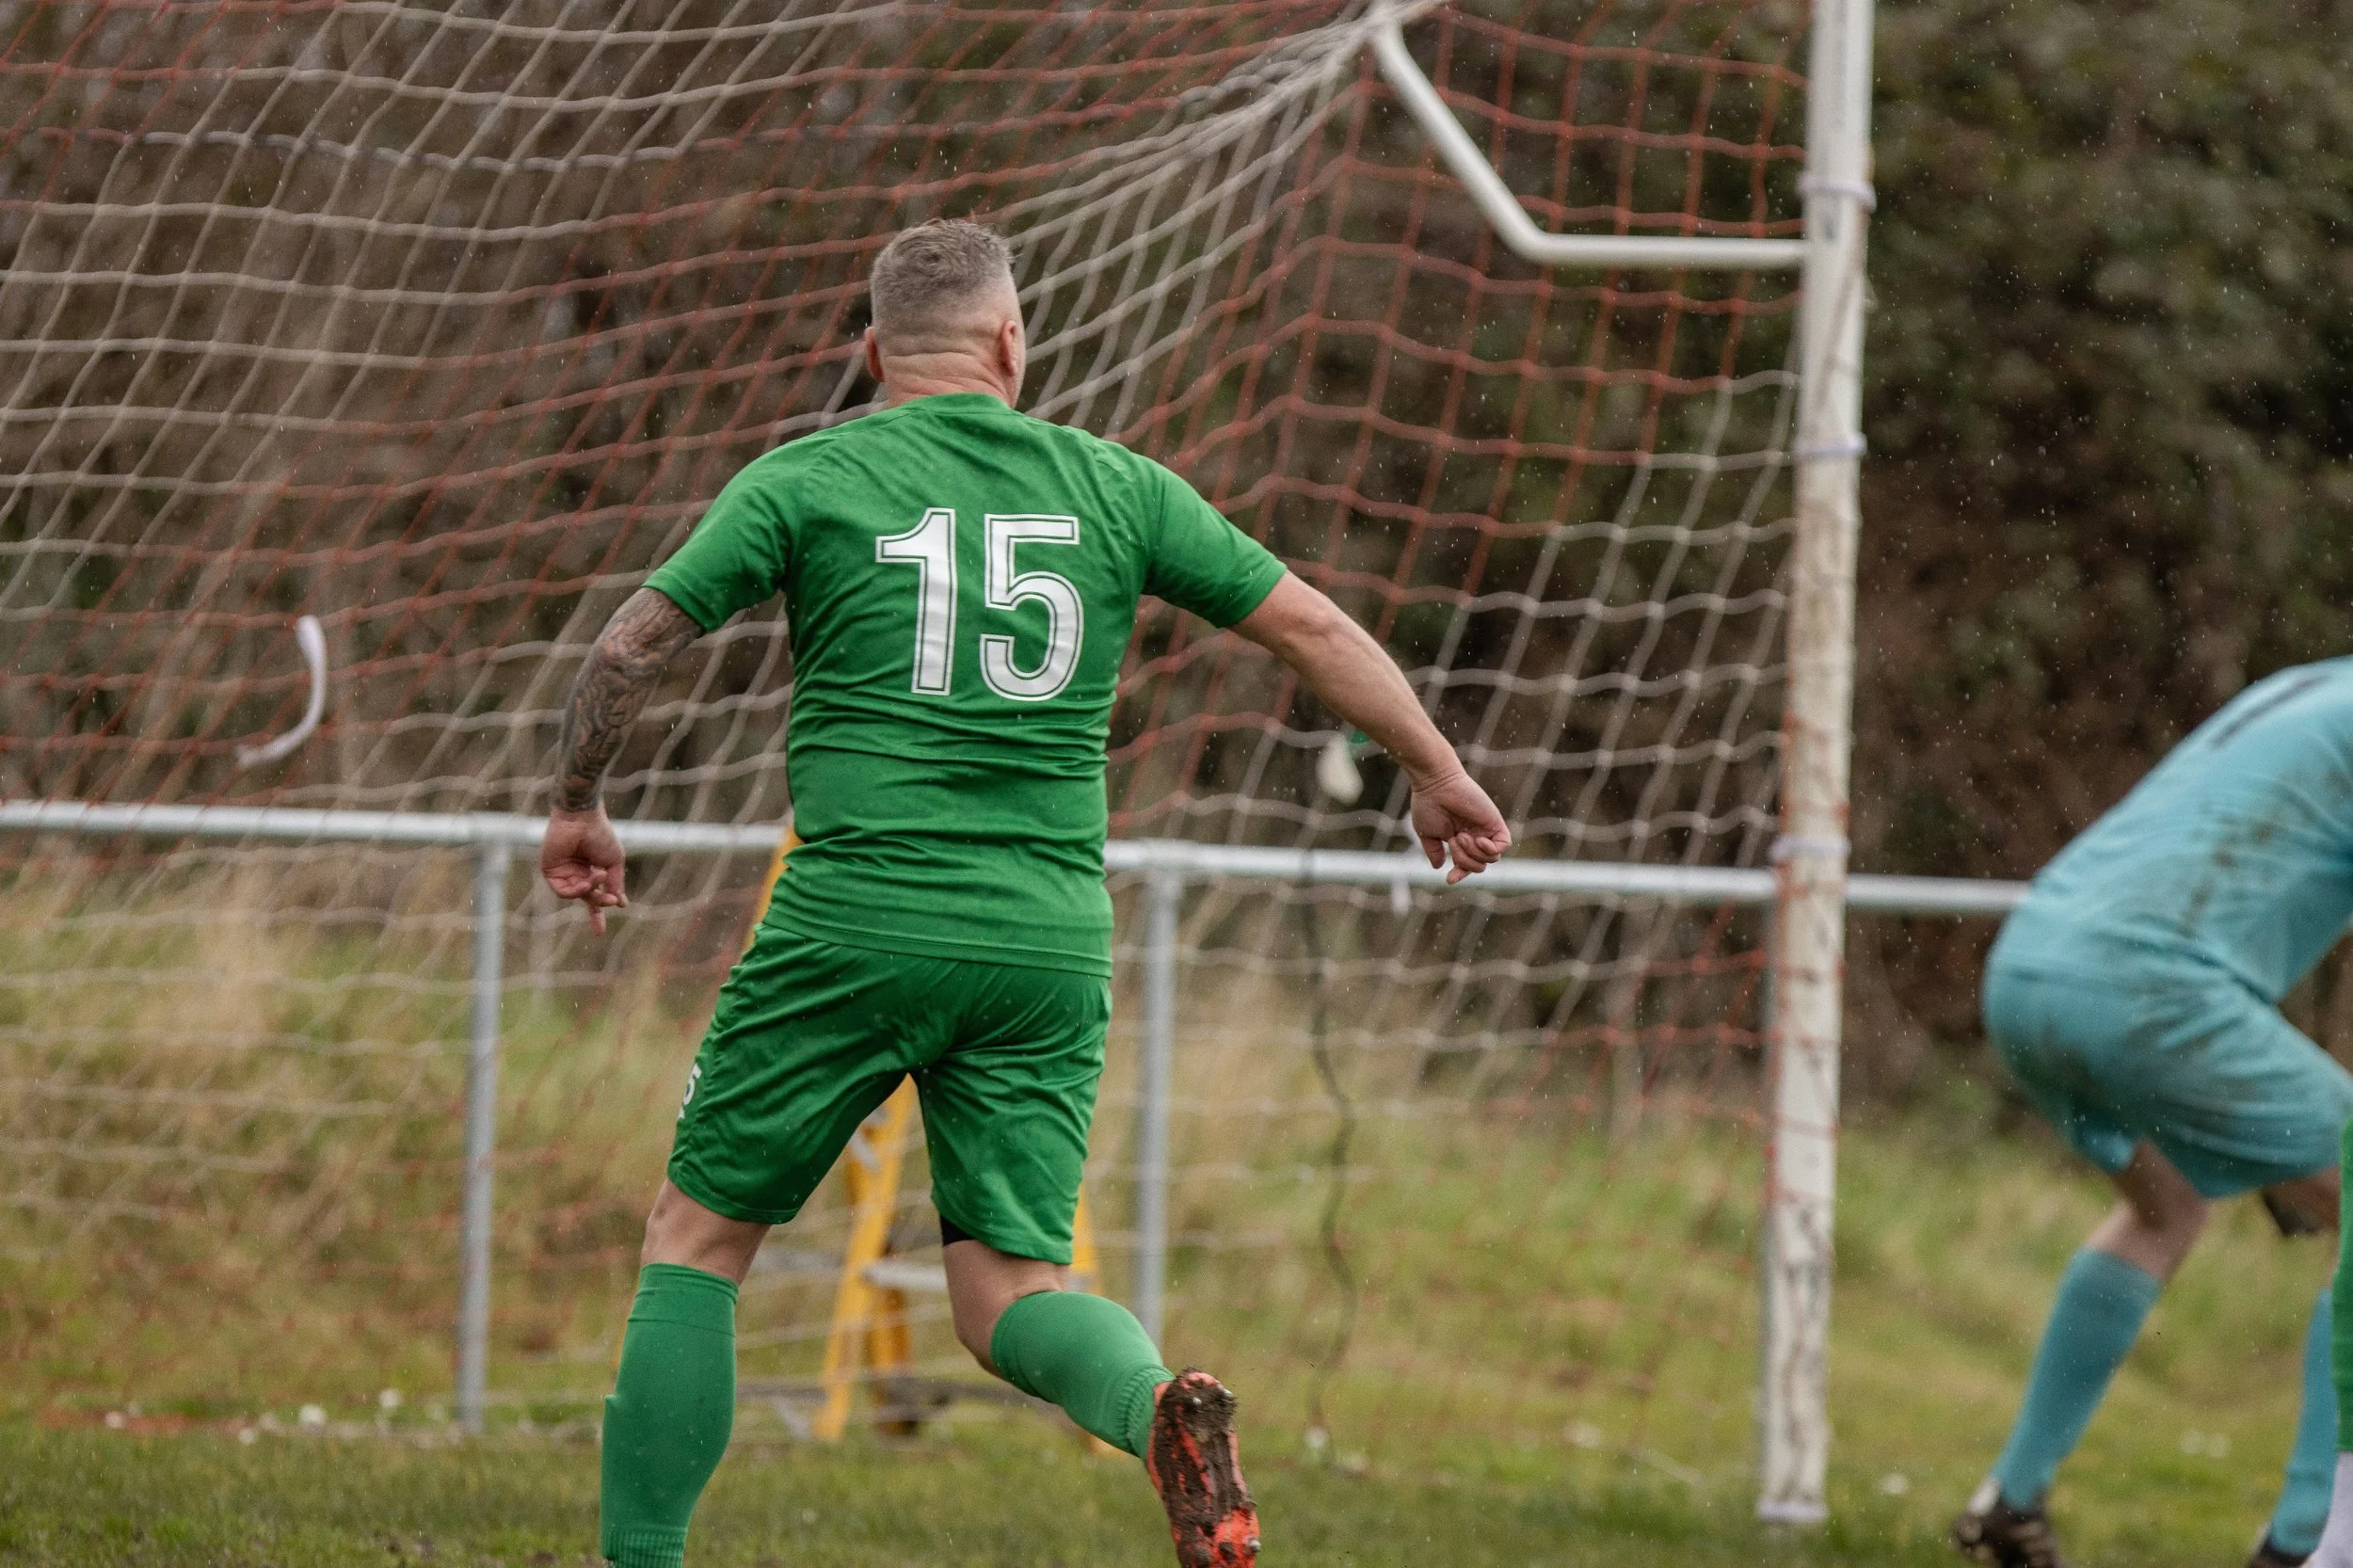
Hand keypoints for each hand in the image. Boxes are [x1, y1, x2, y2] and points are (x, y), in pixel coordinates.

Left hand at [542, 803, 626, 934]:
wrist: (582, 819)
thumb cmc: (600, 835)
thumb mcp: (613, 862)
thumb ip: (614, 883)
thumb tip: (620, 904)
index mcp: (591, 870)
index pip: (594, 896)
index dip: (598, 912)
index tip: (599, 933)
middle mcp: (576, 873)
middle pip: (586, 898)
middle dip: (599, 903)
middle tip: (611, 902)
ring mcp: (563, 873)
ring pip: (576, 895)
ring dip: (590, 892)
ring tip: (599, 877)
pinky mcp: (550, 872)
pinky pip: (563, 891)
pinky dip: (576, 890)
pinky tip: (586, 881)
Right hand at [1409, 767, 1511, 883]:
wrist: (1435, 784)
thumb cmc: (1428, 805)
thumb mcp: (1428, 833)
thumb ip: (1434, 851)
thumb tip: (1438, 867)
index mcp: (1459, 839)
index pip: (1466, 864)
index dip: (1460, 874)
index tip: (1449, 879)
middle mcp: (1474, 835)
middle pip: (1480, 865)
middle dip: (1465, 861)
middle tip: (1453, 842)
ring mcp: (1485, 829)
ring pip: (1491, 859)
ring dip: (1474, 853)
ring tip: (1461, 836)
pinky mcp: (1495, 822)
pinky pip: (1503, 845)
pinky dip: (1491, 849)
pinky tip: (1478, 840)